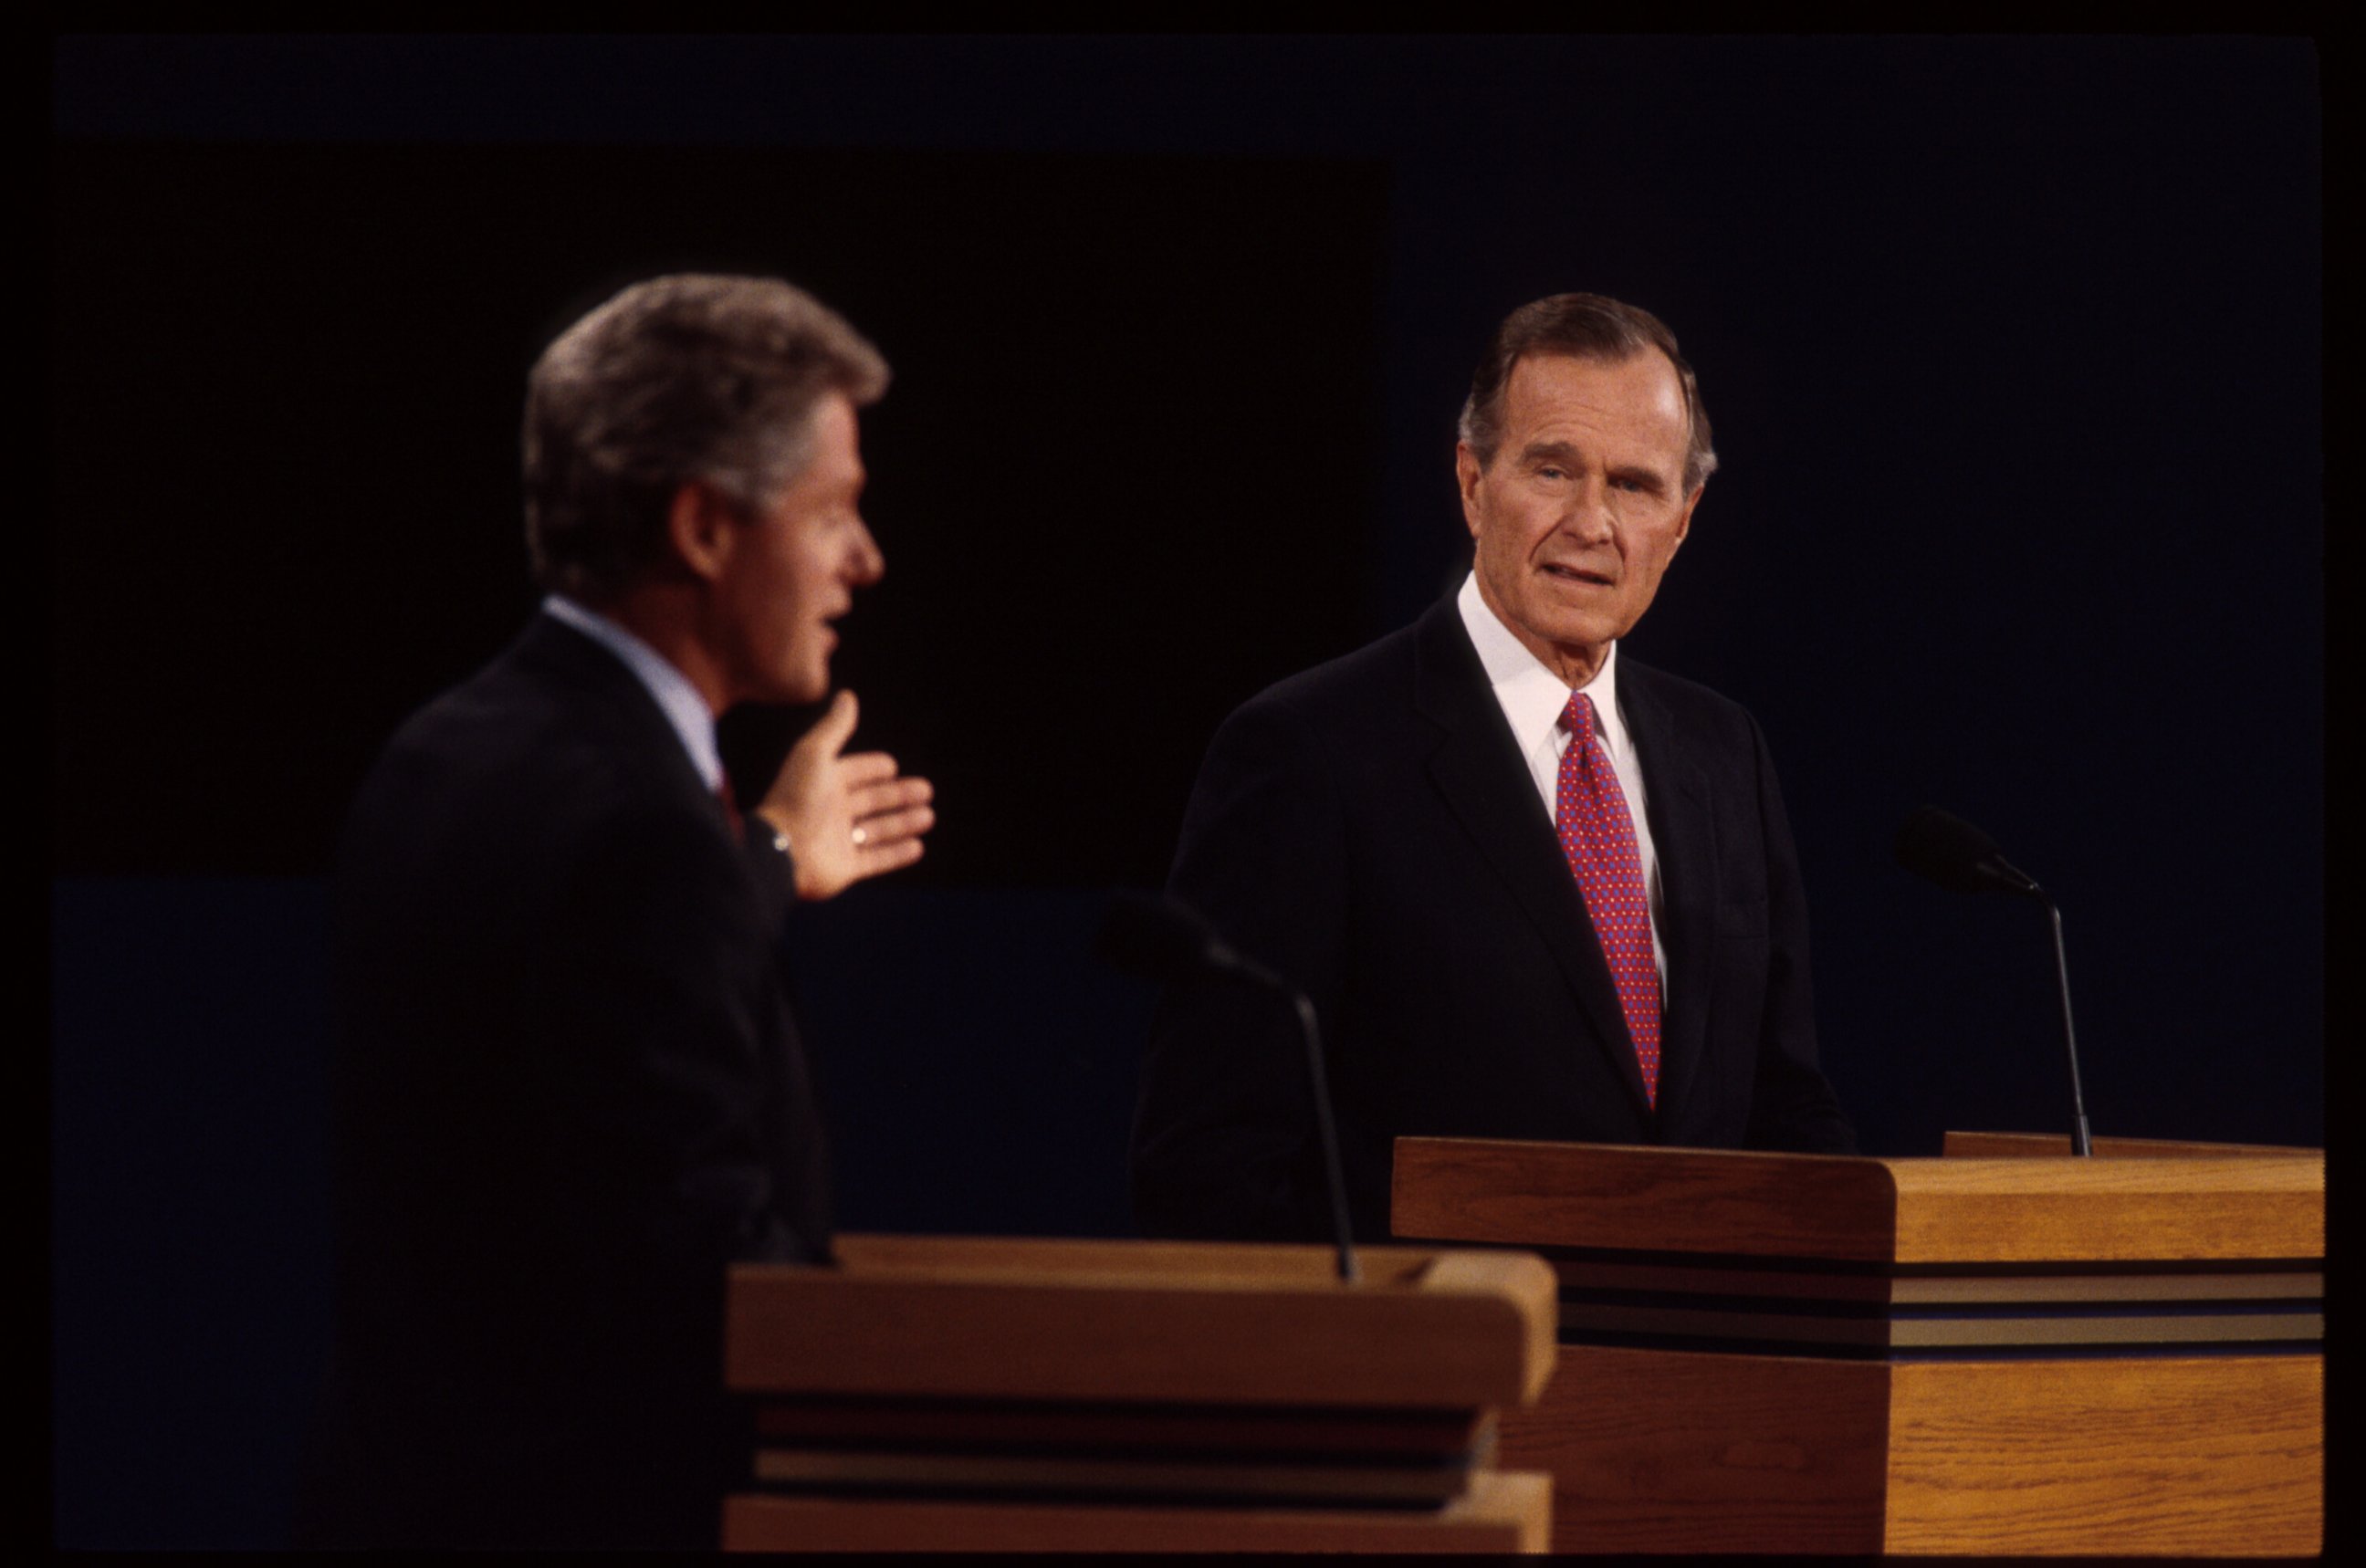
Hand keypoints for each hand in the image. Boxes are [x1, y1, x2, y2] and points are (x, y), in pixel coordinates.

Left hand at [755, 690, 934, 899]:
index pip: (855, 772)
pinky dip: (897, 854)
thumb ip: (835, 727)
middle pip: (872, 800)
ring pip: (878, 831)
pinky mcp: (845, 868)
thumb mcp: (815, 755)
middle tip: (927, 791)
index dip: (873, 768)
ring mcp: (839, 841)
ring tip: (928, 817)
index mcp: (824, 783)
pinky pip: (877, 860)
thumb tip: (847, 695)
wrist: (781, 851)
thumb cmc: (796, 798)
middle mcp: (832, 811)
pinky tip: (918, 847)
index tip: (892, 766)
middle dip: (899, 795)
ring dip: (904, 823)